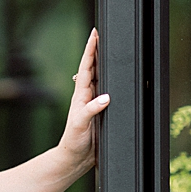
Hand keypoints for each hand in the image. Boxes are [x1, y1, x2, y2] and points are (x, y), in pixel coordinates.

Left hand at [56, 28, 109, 172]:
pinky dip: (111, 81)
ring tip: (108, 48)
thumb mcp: (80, 125)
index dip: (91, 50)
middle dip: (97, 50)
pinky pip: (107, 91)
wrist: (74, 158)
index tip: (95, 34)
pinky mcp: (100, 111)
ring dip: (103, 63)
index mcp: (80, 95)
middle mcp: (86, 96)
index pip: (86, 68)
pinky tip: (116, 78)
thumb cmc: (73, 141)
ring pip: (100, 78)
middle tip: (102, 33)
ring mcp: (93, 102)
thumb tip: (106, 97)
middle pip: (93, 68)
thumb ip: (91, 110)